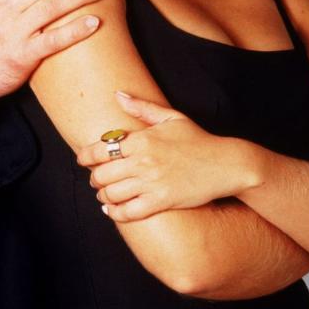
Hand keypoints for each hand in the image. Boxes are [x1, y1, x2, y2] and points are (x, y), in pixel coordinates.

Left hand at [76, 92, 258, 221]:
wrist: (226, 164)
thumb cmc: (198, 140)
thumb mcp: (171, 118)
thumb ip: (142, 107)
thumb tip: (118, 95)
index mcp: (142, 139)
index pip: (101, 148)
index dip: (85, 156)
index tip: (82, 159)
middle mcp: (143, 161)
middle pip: (101, 174)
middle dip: (93, 178)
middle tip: (94, 179)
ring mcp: (152, 183)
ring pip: (111, 194)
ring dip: (102, 195)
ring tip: (103, 194)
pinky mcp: (161, 202)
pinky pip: (128, 212)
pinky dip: (115, 213)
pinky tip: (112, 209)